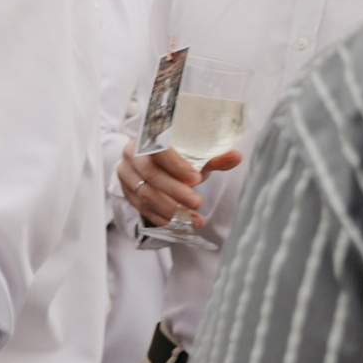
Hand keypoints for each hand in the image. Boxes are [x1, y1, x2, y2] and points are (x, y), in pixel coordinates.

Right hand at [121, 146, 240, 228]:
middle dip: (175, 191)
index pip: (157, 148)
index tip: (196, 179)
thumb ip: (213, 158)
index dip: (176, 164)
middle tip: (197, 203)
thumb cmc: (176, 158)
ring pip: (145, 194)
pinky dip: (162, 219)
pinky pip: (142, 208)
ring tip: (194, 220)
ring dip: (171, 210)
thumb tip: (236, 157)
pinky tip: (179, 225)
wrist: (153, 164)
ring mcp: (126, 174)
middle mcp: (132, 154)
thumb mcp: (194, 156)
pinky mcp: (126, 192)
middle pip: (150, 173)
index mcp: (148, 137)